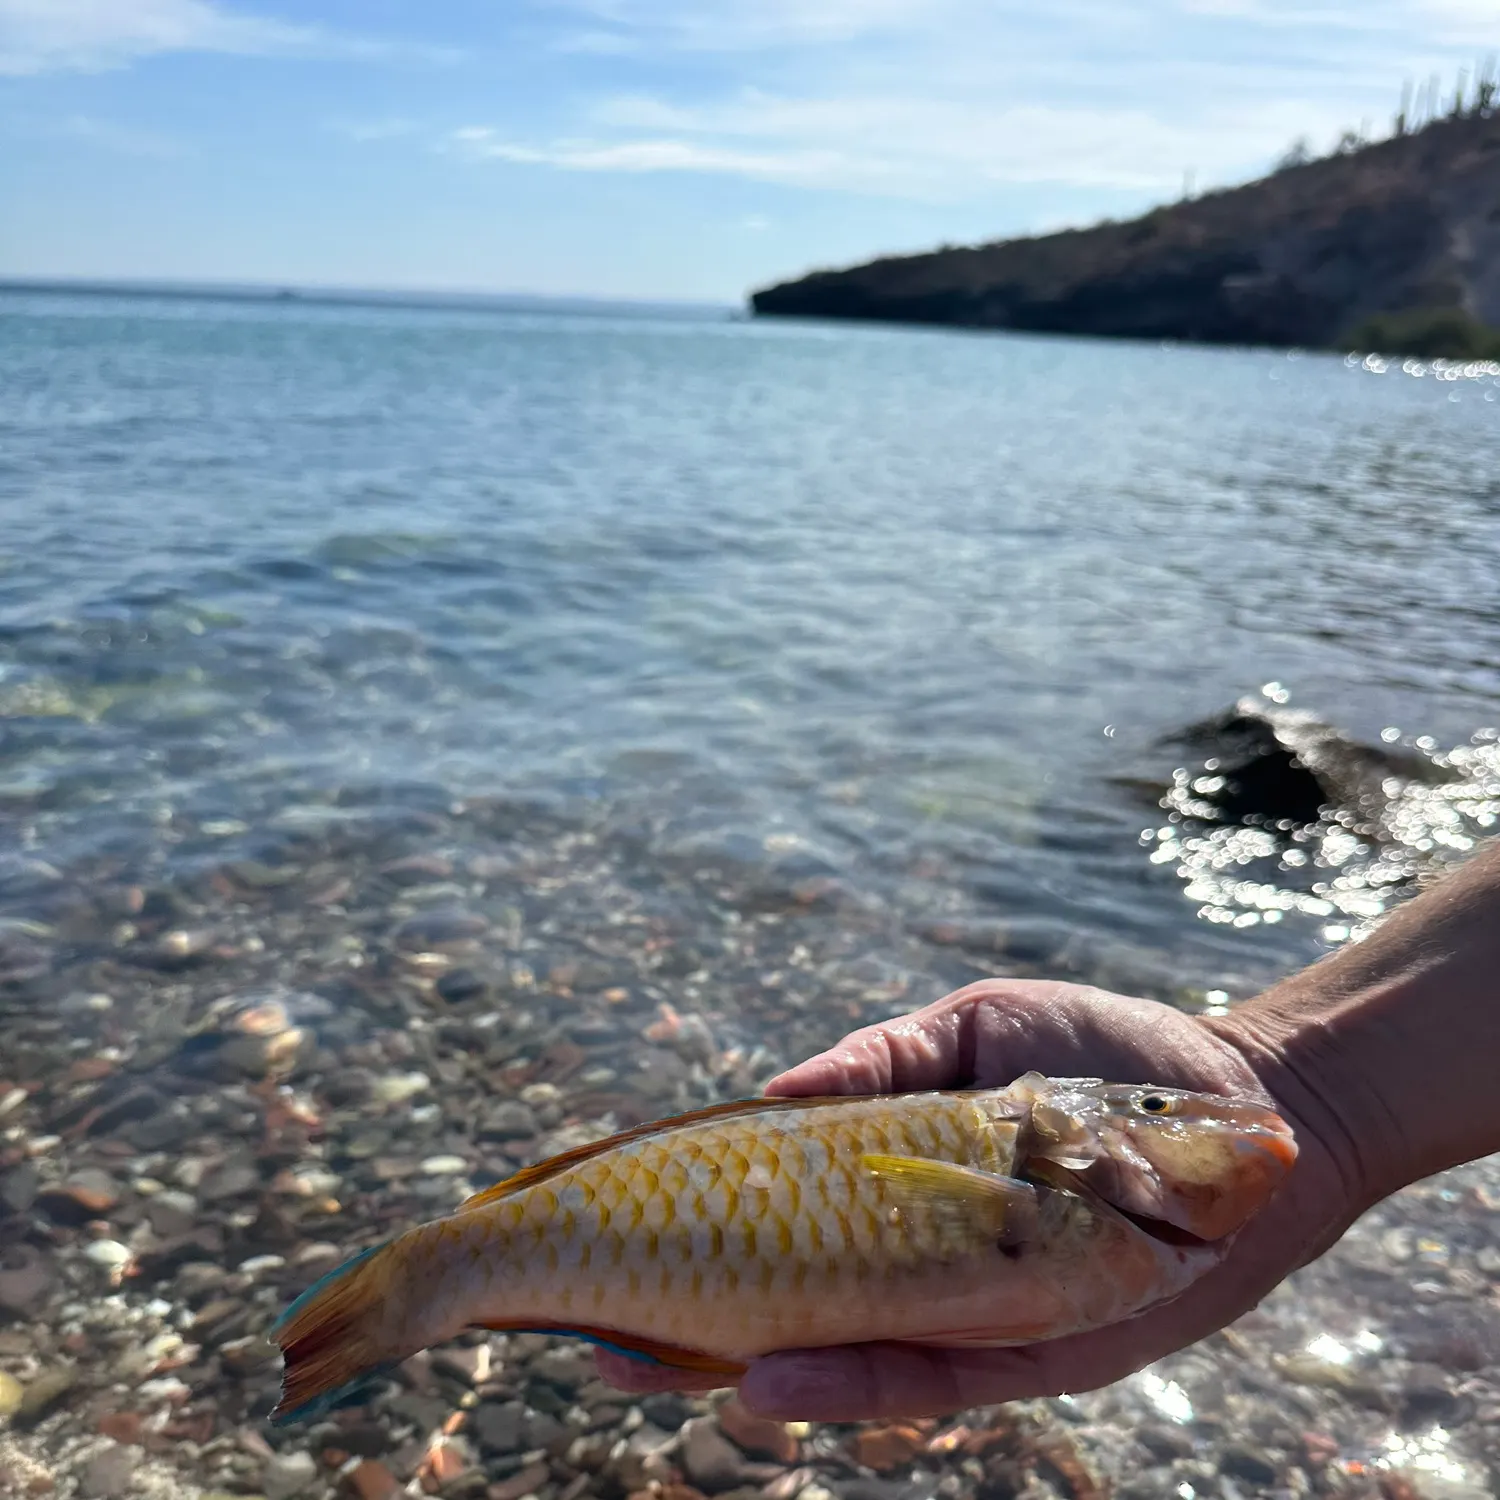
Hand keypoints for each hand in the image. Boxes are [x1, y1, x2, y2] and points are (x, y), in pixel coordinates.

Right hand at [594, 978, 1368, 1419]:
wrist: (1247, 1105)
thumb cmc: (1103, 1054)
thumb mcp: (974, 1029)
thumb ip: (878, 1060)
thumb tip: (766, 1094)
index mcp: (899, 1179)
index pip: (780, 1219)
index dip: (696, 1234)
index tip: (606, 1234)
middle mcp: (922, 1256)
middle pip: (790, 1307)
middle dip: (691, 1330)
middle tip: (596, 1335)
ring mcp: (970, 1309)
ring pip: (842, 1360)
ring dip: (751, 1368)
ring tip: (663, 1362)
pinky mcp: (1030, 1353)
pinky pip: (928, 1379)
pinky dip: (852, 1384)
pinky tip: (776, 1373)